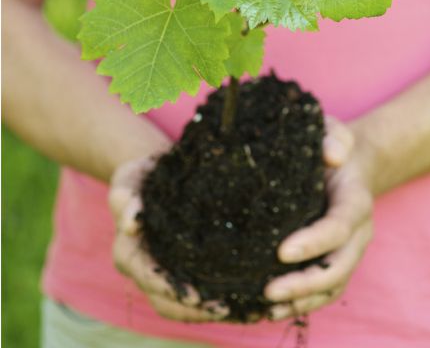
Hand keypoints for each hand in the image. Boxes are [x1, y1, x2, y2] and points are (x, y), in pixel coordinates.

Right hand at [109, 157, 228, 321]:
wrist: (162, 175)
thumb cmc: (145, 175)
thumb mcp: (131, 176)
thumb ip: (127, 193)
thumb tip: (130, 223)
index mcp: (129, 250)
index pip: (145, 276)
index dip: (167, 288)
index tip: (194, 297)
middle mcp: (145, 268)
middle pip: (164, 300)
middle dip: (192, 309)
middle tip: (224, 308)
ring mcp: (166, 273)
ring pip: (181, 306)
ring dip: (207, 311)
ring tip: (239, 308)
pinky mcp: (187, 271)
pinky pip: (199, 296)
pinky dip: (216, 302)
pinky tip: (244, 302)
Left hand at [264, 117, 374, 319]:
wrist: (349, 165)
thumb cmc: (332, 147)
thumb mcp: (333, 130)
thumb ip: (334, 135)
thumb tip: (331, 156)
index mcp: (355, 201)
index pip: (339, 226)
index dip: (314, 242)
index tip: (282, 251)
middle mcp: (357, 232)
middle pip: (339, 266)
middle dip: (306, 283)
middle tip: (268, 290)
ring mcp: (348, 250)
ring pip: (333, 285)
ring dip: (302, 300)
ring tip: (266, 308)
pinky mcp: (335, 260)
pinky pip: (325, 290)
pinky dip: (302, 303)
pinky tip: (271, 309)